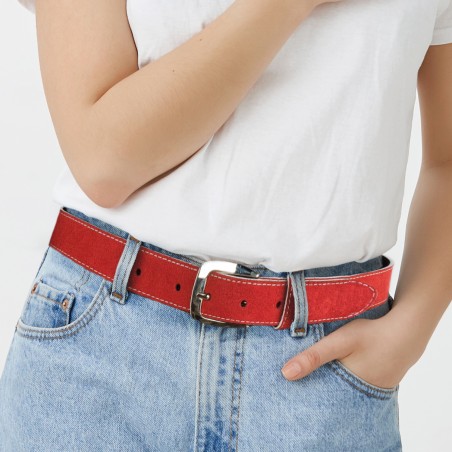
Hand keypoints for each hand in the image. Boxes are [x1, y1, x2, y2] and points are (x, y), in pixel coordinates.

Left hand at [281, 311, 426, 386]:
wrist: (406, 332)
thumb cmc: (371, 336)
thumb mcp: (338, 342)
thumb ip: (313, 357)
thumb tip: (285, 374)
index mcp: (346, 389)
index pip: (319, 398)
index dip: (304, 393)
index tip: (287, 390)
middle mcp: (358, 394)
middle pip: (329, 395)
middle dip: (314, 389)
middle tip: (296, 383)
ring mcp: (370, 389)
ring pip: (342, 388)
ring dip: (329, 382)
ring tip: (313, 374)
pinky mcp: (376, 380)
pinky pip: (354, 382)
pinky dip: (343, 376)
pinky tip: (337, 367)